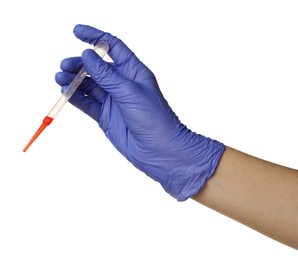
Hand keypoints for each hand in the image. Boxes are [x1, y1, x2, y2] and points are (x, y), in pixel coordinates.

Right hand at [55, 24, 224, 200]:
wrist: (159, 150)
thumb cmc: (154, 119)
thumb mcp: (129, 93)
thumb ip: (107, 76)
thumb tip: (87, 56)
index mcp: (133, 72)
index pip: (112, 47)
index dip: (95, 37)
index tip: (76, 31)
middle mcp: (122, 84)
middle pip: (96, 67)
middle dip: (79, 64)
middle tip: (64, 66)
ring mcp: (113, 101)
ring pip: (89, 85)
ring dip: (74, 80)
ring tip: (60, 78)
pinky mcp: (105, 116)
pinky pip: (87, 103)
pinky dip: (75, 97)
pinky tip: (66, 93)